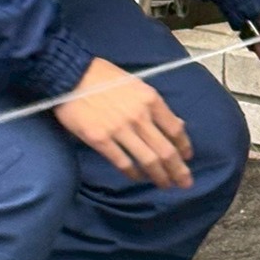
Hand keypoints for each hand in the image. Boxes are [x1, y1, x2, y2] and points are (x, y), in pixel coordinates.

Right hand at [55, 56, 192, 188]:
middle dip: (178, 170)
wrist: (71, 75)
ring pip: (148, 160)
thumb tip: (176, 124)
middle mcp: (139, 116)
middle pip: (165, 150)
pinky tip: (138, 177)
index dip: (184, 147)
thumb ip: (155, 105)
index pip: (175, 129)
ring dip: (159, 176)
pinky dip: (133, 173)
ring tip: (165, 184)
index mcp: (150, 99)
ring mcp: (119, 129)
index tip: (188, 158)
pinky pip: (122, 163)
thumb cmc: (105, 77)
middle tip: (185, 182)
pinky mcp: (100, 140)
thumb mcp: (137, 84)